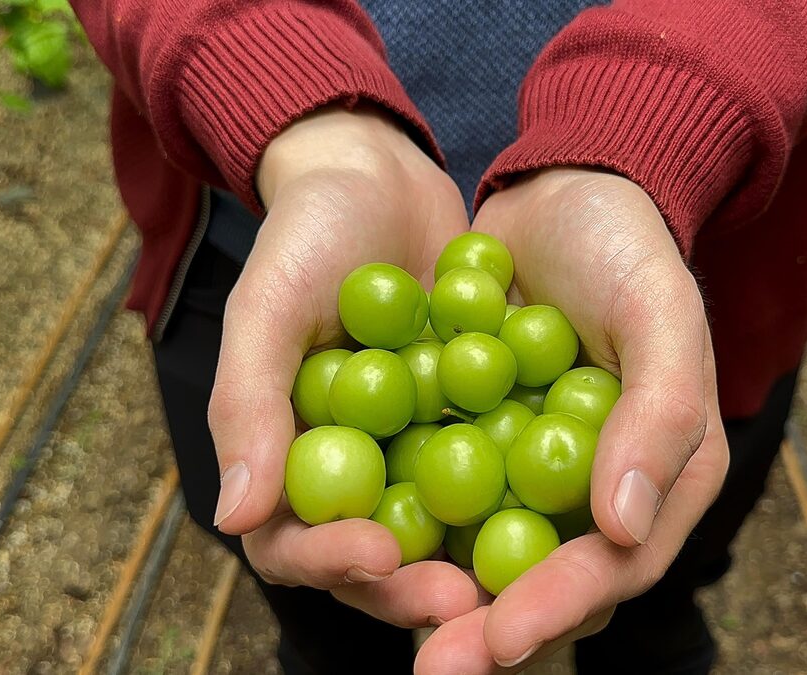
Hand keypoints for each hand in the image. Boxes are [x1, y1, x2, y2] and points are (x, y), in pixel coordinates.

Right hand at [208, 105, 476, 627]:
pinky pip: (496, 470)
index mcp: (288, 460)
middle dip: (417, 586)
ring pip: (443, 531)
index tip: (378, 554)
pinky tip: (570, 500)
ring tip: (526, 574)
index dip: (331, 561)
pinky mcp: (471, 425)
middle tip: (470, 599)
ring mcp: (413, 452)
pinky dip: (524, 490)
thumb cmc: (305, 234)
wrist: (377, 176)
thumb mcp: (268, 307)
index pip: (294, 543)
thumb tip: (235, 516)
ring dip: (478, 558)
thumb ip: (249, 405)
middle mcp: (352, 471)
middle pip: (376, 559)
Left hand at [414, 168, 730, 672]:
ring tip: (383, 608)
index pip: (616, 566)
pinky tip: (357, 543)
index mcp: (662, 477)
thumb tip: (624, 530)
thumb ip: (659, 415)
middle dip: (488, 631)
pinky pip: (441, 500)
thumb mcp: (660, 311)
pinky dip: (406, 525)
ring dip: (437, 593)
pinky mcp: (478, 446)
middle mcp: (597, 494)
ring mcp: (533, 475)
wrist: (559, 189)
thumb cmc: (624, 245)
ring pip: (485, 558)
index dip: (560, 607)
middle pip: (545, 584)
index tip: (500, 636)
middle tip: (432, 663)